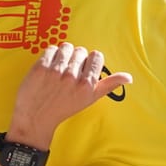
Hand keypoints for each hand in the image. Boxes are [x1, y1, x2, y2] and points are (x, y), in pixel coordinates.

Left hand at [6, 44, 132, 147]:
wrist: (36, 118)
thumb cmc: (64, 108)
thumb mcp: (90, 99)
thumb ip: (109, 85)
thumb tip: (129, 78)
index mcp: (87, 85)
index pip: (96, 56)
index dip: (90, 61)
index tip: (84, 68)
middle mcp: (73, 77)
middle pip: (81, 50)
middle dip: (76, 58)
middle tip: (69, 71)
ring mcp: (56, 71)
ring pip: (66, 47)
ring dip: (63, 55)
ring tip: (59, 68)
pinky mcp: (41, 67)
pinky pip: (51, 48)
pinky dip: (50, 55)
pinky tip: (49, 66)